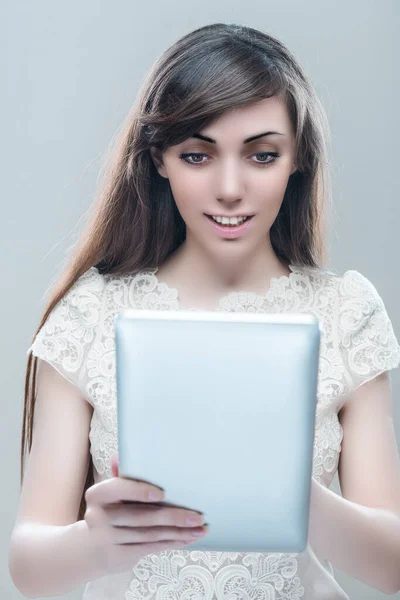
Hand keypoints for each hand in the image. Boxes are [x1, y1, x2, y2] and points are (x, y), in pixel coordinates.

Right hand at [83, 452, 208, 574]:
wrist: (92, 546)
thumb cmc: (110, 508)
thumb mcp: (111, 491)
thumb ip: (121, 475)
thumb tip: (121, 456)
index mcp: (97, 495)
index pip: (118, 489)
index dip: (139, 491)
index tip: (161, 493)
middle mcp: (98, 518)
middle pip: (141, 517)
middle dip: (173, 517)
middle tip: (197, 516)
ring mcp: (107, 540)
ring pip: (150, 535)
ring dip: (178, 532)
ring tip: (199, 529)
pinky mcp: (120, 556)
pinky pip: (151, 548)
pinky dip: (172, 543)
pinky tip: (188, 538)